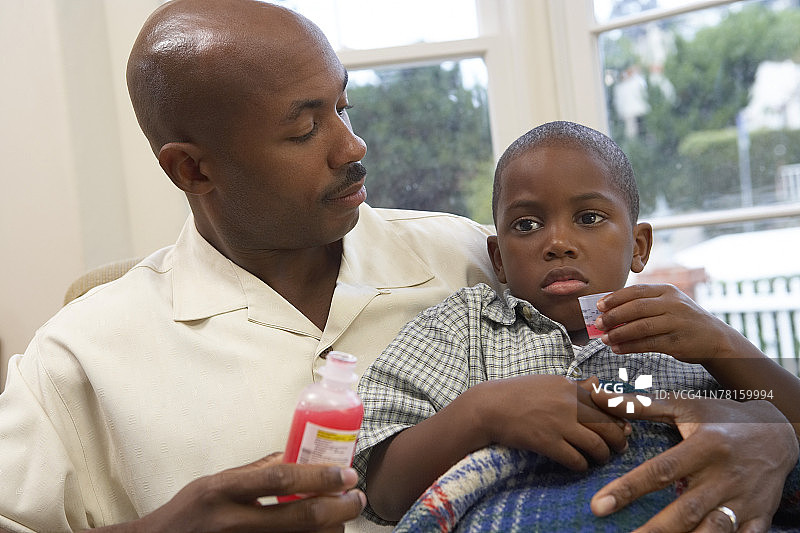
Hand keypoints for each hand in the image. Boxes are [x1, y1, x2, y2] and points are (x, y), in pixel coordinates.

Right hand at [120, 453, 365, 532]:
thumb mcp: (213, 482)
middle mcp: (231, 521)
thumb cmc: (187, 514)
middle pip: (299, 516)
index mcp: (223, 490)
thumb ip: (253, 472)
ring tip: (343, 518)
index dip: (319, 476)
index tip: (347, 474)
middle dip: (338, 508)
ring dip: (329, 530)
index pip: (280, 478)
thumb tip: (293, 455)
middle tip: (357, 500)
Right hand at [477, 375, 629, 470]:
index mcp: (571, 388)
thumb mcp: (549, 382)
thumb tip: (599, 383)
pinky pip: (576, 459)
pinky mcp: (548, 442)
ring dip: (603, 456)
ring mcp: (559, 424)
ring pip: (597, 445)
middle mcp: (569, 404)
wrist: (489, 407)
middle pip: (608, 426)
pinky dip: (582, 465)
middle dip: (618, 441)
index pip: (607, 405)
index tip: (623, 428)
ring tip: (602, 459)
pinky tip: (580, 465)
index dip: (619, 419)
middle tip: (620, 448)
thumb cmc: (518, 393)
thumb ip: (576, 385)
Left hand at [590, 388, 798, 531]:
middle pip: (685, 510)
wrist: (780, 432)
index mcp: (705, 446)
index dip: (628, 490)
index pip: (661, 471)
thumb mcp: (684, 406)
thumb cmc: (722, 418)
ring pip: (713, 531)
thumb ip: (639, 405)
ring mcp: (744, 499)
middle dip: (653, 530)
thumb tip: (597, 396)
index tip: (599, 506)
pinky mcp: (760, 516)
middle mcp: (725, 475)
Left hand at [595, 284, 743, 363]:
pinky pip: (647, 344)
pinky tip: (617, 349)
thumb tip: (608, 312)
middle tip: (597, 323)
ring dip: (618, 333)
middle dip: (613, 316)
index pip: (636, 291)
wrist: (716, 339)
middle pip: (636, 308)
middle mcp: (672, 304)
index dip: (614, 298)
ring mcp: (676, 323)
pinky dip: (629, 347)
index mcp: (667, 291)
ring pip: (641, 327)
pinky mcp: (677, 342)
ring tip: (604, 338)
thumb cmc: (683, 320)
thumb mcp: (669, 304)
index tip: (598, 306)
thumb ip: (644, 304)